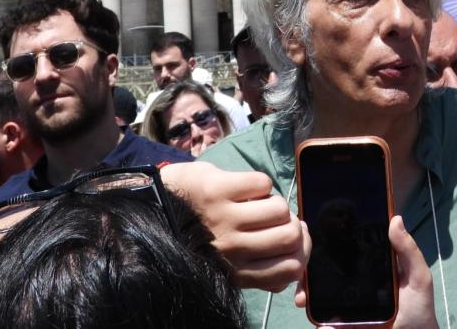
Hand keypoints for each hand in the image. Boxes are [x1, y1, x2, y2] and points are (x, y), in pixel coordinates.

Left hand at [162, 161, 309, 291]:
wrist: (154, 208)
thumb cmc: (195, 235)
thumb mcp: (225, 263)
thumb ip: (257, 268)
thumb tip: (296, 265)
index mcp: (236, 273)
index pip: (290, 269)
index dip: (302, 251)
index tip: (294, 241)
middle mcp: (232, 250)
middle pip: (291, 237)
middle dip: (292, 223)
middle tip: (279, 218)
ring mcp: (225, 218)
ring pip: (279, 209)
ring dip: (274, 202)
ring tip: (259, 202)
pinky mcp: (218, 189)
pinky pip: (263, 183)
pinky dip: (259, 183)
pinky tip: (244, 188)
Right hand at [294, 215, 438, 328]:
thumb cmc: (419, 309)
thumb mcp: (418, 278)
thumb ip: (409, 251)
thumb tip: (396, 218)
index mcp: (370, 268)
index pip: (344, 253)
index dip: (326, 247)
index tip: (311, 242)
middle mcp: (355, 284)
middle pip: (325, 274)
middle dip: (308, 273)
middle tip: (303, 276)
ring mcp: (348, 306)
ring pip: (320, 297)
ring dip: (307, 295)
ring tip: (303, 299)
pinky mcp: (345, 325)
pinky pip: (326, 322)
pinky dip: (320, 323)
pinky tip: (320, 325)